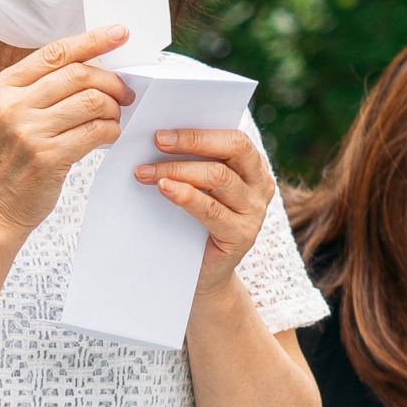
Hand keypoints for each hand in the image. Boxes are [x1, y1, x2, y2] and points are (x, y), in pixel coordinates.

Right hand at [0, 24, 132, 240]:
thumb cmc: (9, 160)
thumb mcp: (8, 116)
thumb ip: (40, 90)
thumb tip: (93, 66)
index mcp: (1, 88)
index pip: (55, 54)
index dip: (92, 40)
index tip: (120, 34)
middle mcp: (11, 106)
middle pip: (78, 75)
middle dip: (111, 81)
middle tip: (125, 93)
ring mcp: (28, 132)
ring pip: (92, 102)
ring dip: (113, 108)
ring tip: (114, 118)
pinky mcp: (48, 157)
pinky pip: (96, 131)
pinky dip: (111, 131)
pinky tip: (108, 136)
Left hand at [134, 125, 273, 297]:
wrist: (200, 274)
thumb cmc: (191, 224)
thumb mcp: (195, 188)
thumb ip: (191, 164)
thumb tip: (158, 137)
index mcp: (253, 166)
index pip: (234, 138)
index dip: (198, 133)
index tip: (161, 132)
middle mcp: (260, 185)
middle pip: (233, 150)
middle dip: (191, 142)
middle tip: (156, 142)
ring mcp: (255, 212)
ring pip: (219, 177)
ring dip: (178, 170)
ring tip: (145, 172)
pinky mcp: (242, 236)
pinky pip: (213, 210)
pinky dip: (186, 196)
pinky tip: (165, 189)